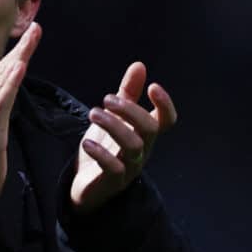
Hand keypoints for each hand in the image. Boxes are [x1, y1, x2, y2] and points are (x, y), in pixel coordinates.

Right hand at [0, 22, 41, 210]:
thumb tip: (4, 100)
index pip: (2, 76)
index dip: (17, 55)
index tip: (32, 37)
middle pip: (1, 73)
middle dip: (20, 50)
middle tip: (36, 28)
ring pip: (0, 84)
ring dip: (16, 60)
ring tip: (30, 41)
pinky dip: (8, 84)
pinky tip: (18, 69)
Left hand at [69, 61, 177, 213]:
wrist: (85, 186)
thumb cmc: (104, 149)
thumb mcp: (114, 118)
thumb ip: (127, 94)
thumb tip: (140, 65)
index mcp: (144, 135)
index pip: (166, 121)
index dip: (165, 104)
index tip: (152, 86)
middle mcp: (142, 151)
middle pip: (149, 129)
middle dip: (130, 110)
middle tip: (106, 98)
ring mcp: (129, 168)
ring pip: (133, 146)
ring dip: (113, 126)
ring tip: (93, 113)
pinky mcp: (112, 182)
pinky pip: (114, 168)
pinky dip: (101, 153)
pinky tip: (87, 142)